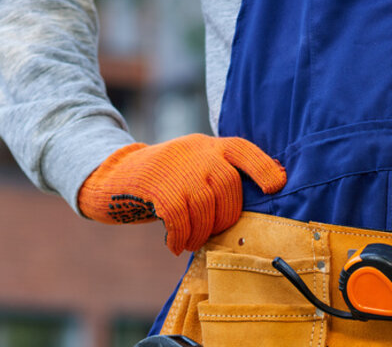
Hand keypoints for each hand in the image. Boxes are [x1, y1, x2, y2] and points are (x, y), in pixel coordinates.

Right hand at [78, 134, 285, 254]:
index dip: (262, 167)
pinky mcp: (157, 184)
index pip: (243, 150)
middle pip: (227, 187)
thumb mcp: (191, 167)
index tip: (276, 186)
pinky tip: (173, 244)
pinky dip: (179, 236)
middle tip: (209, 234)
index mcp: (209, 146)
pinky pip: (178, 217)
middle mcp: (197, 151)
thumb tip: (240, 215)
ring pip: (204, 205)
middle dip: (223, 219)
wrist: (115, 176)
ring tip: (189, 242)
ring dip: (199, 232)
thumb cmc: (162, 181)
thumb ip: (215, 179)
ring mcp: (177, 166)